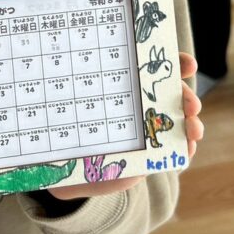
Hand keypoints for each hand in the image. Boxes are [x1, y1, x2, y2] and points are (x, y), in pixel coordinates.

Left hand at [48, 51, 204, 200]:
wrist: (72, 171)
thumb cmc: (66, 137)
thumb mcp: (61, 122)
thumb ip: (59, 114)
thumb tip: (40, 103)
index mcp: (122, 87)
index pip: (151, 67)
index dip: (173, 62)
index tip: (186, 64)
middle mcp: (139, 105)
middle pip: (171, 93)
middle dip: (186, 95)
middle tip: (190, 104)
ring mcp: (148, 129)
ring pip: (179, 119)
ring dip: (192, 122)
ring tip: (193, 129)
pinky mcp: (152, 155)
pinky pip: (175, 148)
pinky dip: (186, 147)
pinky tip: (189, 149)